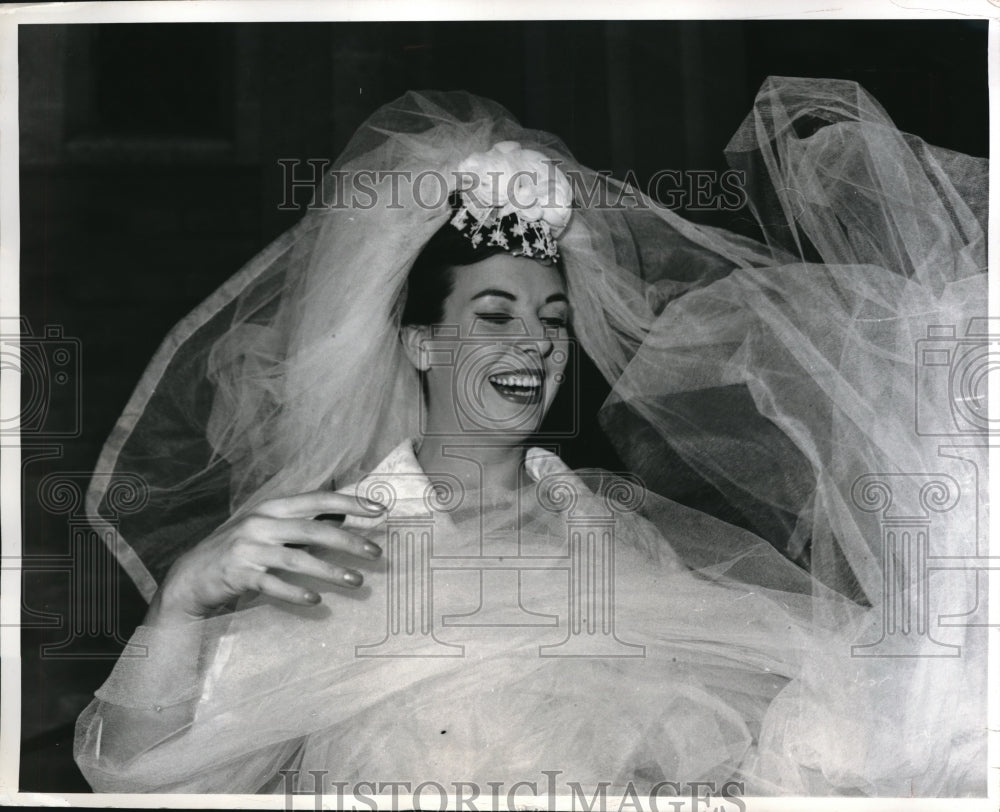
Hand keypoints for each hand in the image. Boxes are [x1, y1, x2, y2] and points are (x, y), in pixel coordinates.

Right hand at [150, 490, 385, 622]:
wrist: (191, 576)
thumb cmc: (238, 550)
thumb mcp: (267, 528)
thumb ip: (298, 522)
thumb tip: (343, 520)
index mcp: (272, 507)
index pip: (317, 499)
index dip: (349, 503)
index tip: (379, 510)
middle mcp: (261, 523)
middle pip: (313, 530)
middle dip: (349, 541)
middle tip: (375, 553)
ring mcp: (248, 549)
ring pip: (298, 558)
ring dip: (330, 570)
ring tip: (356, 581)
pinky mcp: (238, 574)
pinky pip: (273, 584)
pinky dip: (295, 593)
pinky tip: (316, 600)